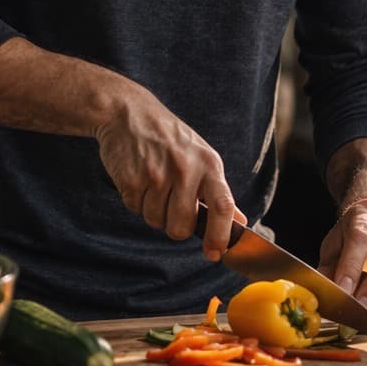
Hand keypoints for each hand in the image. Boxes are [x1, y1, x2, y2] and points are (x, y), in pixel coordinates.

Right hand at [94, 85, 245, 259]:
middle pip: (181, 226)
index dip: (221, 235)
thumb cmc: (167, 136)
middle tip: (169, 206)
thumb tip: (239, 220)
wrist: (126, 112)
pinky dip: (135, 200)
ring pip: (155, 221)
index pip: (223, 207)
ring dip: (152, 211)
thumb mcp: (200, 154)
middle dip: (174, 225)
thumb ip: (217, 189)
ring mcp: (156, 175)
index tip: (215, 253)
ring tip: (151, 184)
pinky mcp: (130, 179)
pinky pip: (135, 208)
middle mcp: (184, 169)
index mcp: (208, 164)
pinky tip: (137, 178)